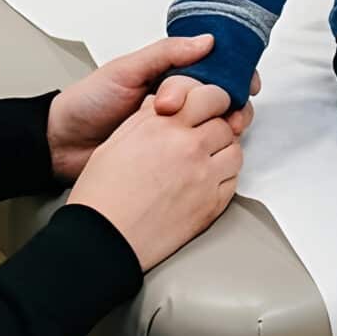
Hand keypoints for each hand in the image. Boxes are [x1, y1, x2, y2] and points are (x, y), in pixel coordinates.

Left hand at [49, 35, 254, 182]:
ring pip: (215, 125)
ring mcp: (174, 129)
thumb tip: (208, 40)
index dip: (235, 75)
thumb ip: (166, 54)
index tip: (247, 83)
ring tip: (222, 132)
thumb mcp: (125, 70)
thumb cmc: (88, 102)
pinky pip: (198, 151)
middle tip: (229, 114)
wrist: (61, 143)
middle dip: (233, 104)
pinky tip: (211, 151)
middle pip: (222, 98)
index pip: (214, 69)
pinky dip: (210, 149)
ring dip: (225, 127)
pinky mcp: (170, 156)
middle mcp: (178, 101)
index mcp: (170, 74)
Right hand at [67, 87, 245, 271]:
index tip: (209, 108)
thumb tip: (161, 105)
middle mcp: (189, 146)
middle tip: (204, 139)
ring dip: (223, 154)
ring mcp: (204, 176)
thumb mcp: (117, 141)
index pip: (209, 97)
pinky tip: (204, 184)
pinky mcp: (212, 204)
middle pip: (224, 125)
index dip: (211, 102)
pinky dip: (224, 180)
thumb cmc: (101, 195)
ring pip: (235, 152)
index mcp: (164, 125)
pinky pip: (233, 182)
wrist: (102, 238)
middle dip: (216, 129)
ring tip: (204, 162)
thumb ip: (146, 118)